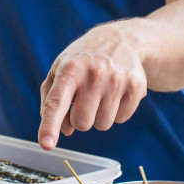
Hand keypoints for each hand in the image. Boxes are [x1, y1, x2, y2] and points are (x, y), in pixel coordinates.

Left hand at [38, 22, 146, 149]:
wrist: (121, 39)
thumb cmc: (82, 60)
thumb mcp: (59, 71)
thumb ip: (51, 102)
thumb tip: (62, 131)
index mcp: (70, 69)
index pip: (57, 102)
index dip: (50, 126)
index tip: (47, 144)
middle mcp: (94, 74)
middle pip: (82, 123)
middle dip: (80, 119)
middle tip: (84, 100)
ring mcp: (117, 80)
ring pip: (103, 124)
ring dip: (99, 116)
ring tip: (101, 94)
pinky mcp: (137, 86)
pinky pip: (121, 118)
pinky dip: (117, 112)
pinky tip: (116, 93)